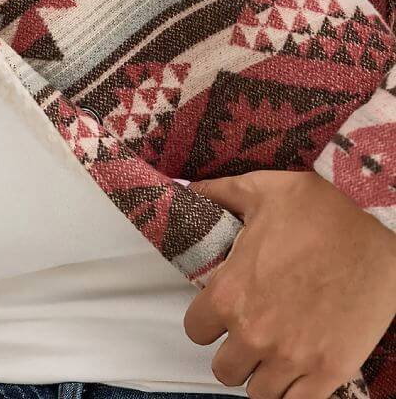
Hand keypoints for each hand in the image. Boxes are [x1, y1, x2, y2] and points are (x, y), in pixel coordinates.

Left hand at [184, 169, 395, 398]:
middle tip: (250, 333)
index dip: (207, 321)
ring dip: (263, 374)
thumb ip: (218, 194)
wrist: (375, 226)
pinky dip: (294, 392)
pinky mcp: (331, 370)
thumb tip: (192, 189)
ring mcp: (293, 356)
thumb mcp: (258, 190)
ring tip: (274, 352)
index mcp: (229, 292)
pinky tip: (298, 371)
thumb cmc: (317, 208)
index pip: (195, 330)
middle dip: (234, 352)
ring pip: (259, 393)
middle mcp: (254, 332)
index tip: (222, 311)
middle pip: (224, 369)